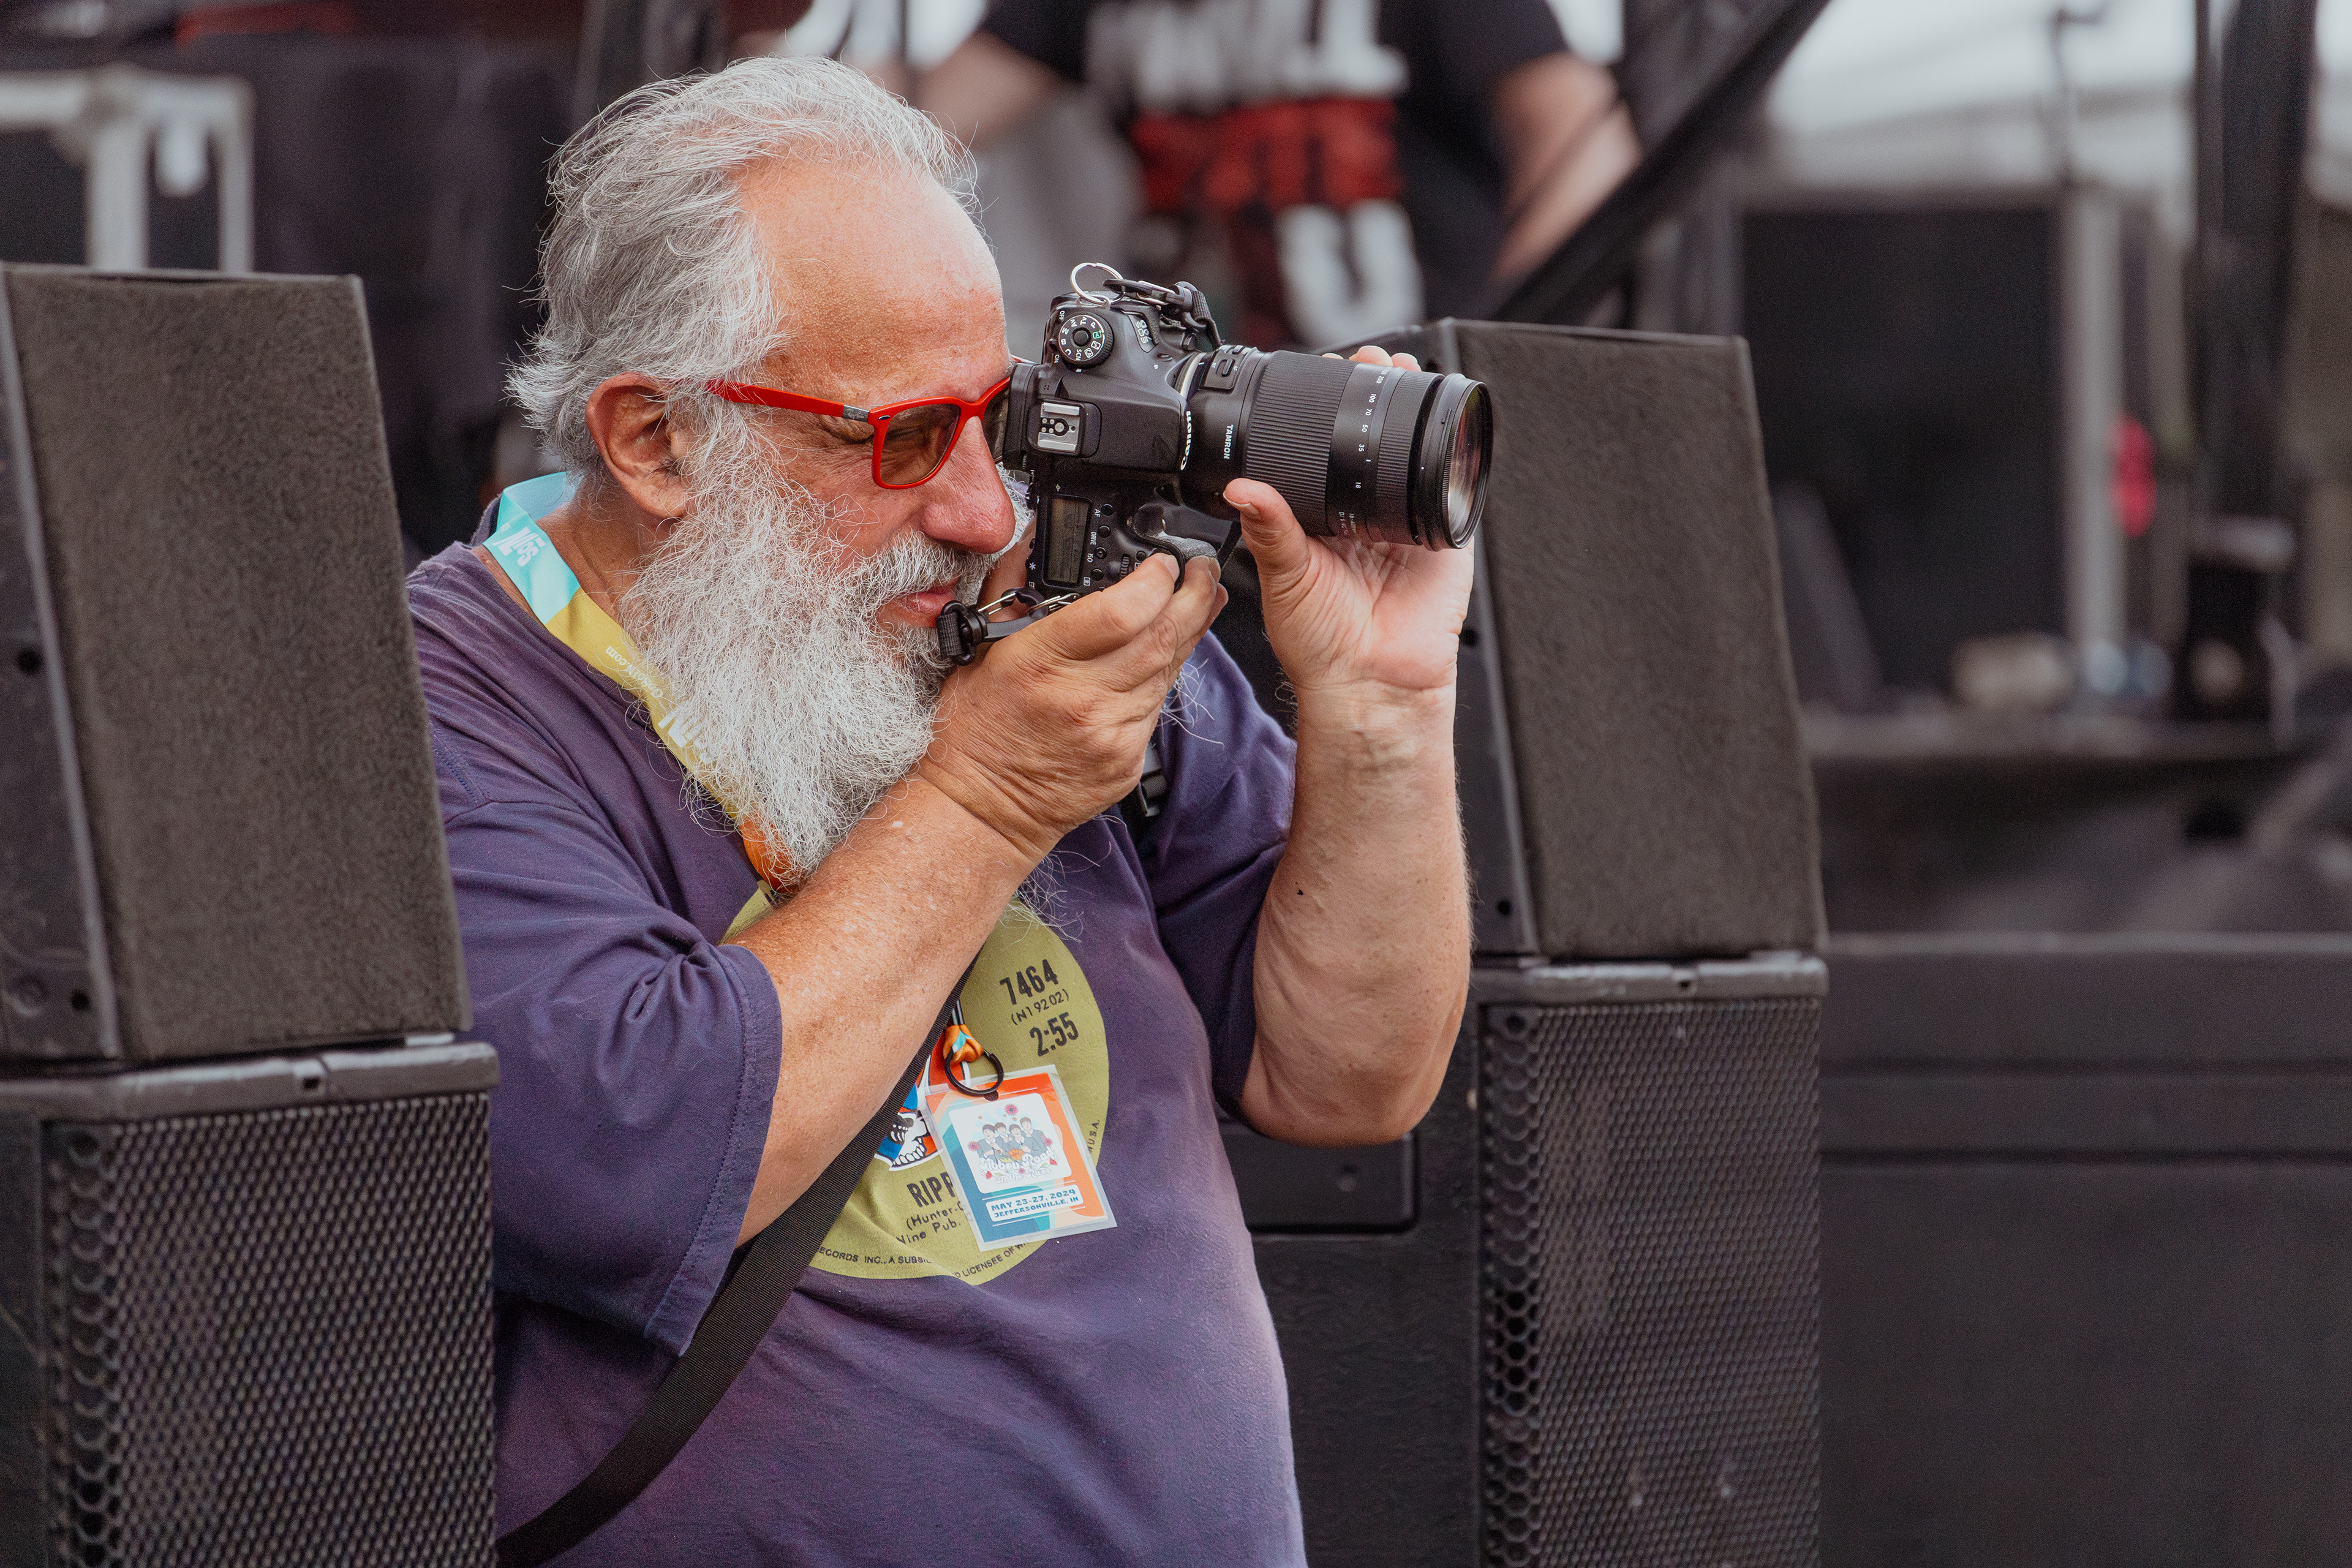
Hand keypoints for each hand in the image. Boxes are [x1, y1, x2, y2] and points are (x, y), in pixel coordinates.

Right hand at [918, 553, 1225, 862]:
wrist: (982, 807)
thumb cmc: (976, 729)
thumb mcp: (981, 650)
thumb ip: (1014, 590)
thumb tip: (1038, 540)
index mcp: (1040, 664)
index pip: (1120, 612)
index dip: (1154, 580)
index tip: (1163, 562)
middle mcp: (1082, 699)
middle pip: (1161, 636)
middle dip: (1192, 596)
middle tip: (1202, 570)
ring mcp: (1110, 733)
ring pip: (1167, 668)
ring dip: (1189, 630)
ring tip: (1199, 599)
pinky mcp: (1126, 759)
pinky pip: (1158, 705)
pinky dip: (1166, 673)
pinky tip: (1169, 651)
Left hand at [1227, 347, 1474, 701]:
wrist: (1370, 683)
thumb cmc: (1319, 644)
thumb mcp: (1283, 579)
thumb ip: (1270, 530)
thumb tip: (1243, 488)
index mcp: (1320, 516)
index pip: (1323, 447)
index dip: (1326, 409)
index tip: (1325, 374)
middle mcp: (1362, 512)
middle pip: (1371, 437)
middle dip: (1375, 393)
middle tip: (1371, 360)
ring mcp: (1405, 519)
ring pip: (1411, 450)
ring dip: (1412, 408)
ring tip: (1405, 370)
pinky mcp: (1444, 534)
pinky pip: (1451, 486)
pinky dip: (1451, 452)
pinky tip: (1444, 420)